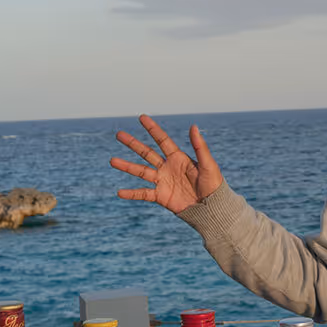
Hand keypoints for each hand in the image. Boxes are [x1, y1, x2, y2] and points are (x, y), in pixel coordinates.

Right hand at [110, 115, 224, 213]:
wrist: (212, 209)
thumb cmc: (214, 186)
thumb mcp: (208, 165)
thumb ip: (199, 147)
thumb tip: (193, 126)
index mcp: (179, 158)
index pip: (162, 140)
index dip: (152, 129)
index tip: (141, 117)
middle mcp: (168, 167)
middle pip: (147, 153)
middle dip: (133, 144)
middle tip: (119, 134)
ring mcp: (163, 181)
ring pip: (141, 171)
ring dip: (126, 166)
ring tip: (112, 160)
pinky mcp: (161, 196)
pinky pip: (143, 194)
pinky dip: (131, 194)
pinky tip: (120, 192)